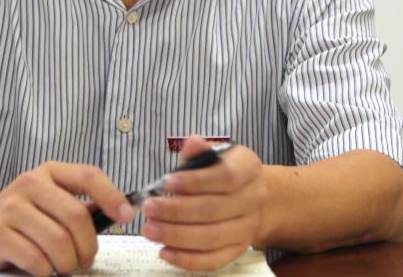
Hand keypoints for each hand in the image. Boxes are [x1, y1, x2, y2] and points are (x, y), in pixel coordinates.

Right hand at [0, 161, 133, 275]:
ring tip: (64, 267)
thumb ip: (79, 205)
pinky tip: (43, 269)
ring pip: (57, 241)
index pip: (88, 175)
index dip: (112, 195)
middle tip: (85, 260)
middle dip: (87, 246)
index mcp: (50, 172)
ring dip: (67, 263)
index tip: (126, 216)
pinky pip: (35, 259)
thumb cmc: (21, 216)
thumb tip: (120, 212)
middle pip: (76, 216)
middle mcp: (30, 183)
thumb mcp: (50, 200)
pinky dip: (46, 271)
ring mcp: (11, 207)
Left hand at [140, 136, 266, 270]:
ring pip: (212, 237)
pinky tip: (165, 252)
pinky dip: (188, 259)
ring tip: (150, 229)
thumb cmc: (221, 170)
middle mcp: (254, 200)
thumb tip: (192, 142)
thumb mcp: (213, 153)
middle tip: (149, 208)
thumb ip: (199, 150)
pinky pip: (214, 260)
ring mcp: (248, 227)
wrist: (247, 195)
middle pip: (215, 210)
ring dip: (177, 236)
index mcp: (249, 169)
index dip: (196, 181)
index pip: (226, 177)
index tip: (167, 182)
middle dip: (177, 211)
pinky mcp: (238, 249)